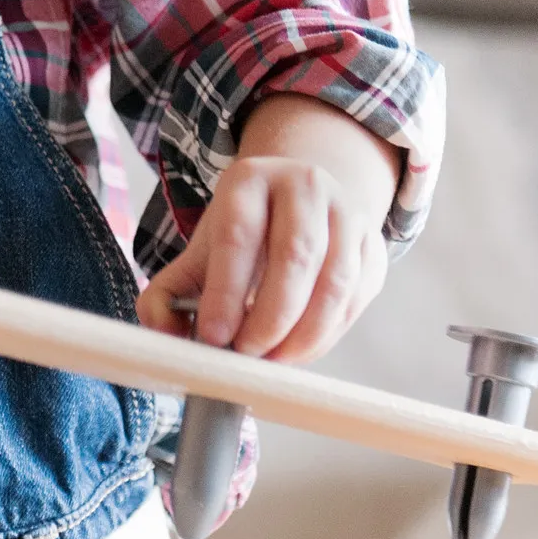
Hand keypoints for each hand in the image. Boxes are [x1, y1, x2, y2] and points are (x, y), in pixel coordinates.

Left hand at [135, 95, 400, 364]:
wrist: (297, 201)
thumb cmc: (242, 235)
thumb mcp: (200, 250)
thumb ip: (168, 292)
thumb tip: (162, 333)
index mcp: (249, 178)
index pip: (238, 235)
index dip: (226, 291)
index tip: (213, 337)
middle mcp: (305, 186)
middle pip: (294, 256)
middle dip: (268, 317)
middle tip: (245, 354)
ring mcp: (348, 214)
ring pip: (334, 282)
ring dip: (303, 334)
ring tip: (270, 360)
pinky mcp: (375, 249)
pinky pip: (356, 300)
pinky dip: (327, 335)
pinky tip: (297, 351)